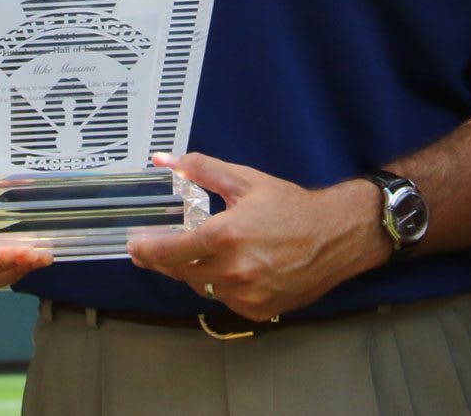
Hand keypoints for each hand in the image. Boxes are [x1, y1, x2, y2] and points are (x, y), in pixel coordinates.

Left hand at [127, 152, 389, 320]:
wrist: (336, 235)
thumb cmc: (291, 206)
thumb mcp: (245, 180)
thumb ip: (201, 170)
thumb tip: (165, 160)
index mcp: (225, 236)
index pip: (170, 252)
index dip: (147, 250)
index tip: (134, 246)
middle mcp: (232, 270)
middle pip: (181, 273)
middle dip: (166, 260)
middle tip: (156, 249)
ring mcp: (245, 295)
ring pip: (203, 287)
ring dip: (196, 271)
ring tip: (205, 252)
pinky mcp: (258, 310)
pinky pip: (225, 300)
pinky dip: (222, 285)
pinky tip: (233, 268)